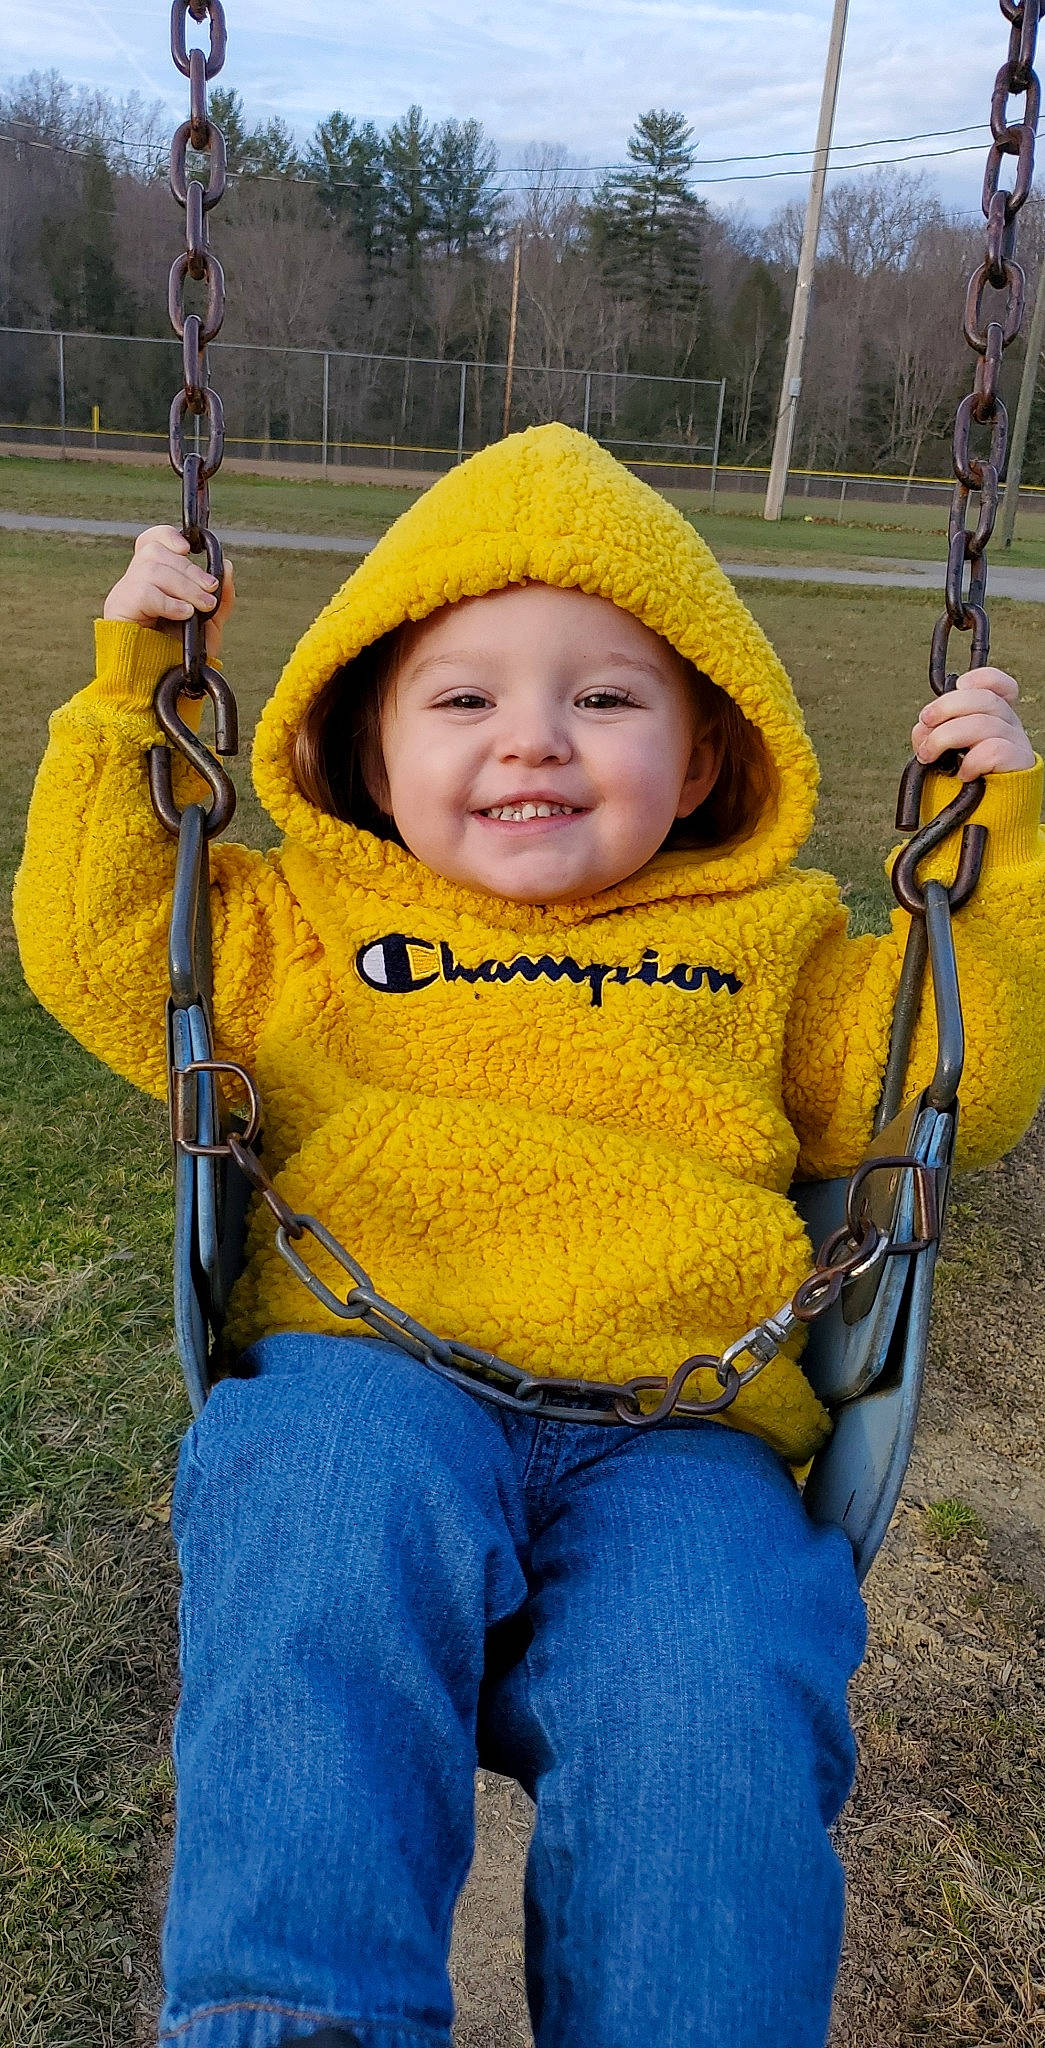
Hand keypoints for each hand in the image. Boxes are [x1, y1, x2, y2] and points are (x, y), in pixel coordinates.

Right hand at [103, 526, 235, 659]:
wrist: (165, 686)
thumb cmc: (182, 656)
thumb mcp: (209, 624)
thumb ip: (221, 596)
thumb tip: (227, 566)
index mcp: (153, 579)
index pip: (151, 542)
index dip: (168, 536)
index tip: (190, 549)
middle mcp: (135, 582)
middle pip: (156, 553)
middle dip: (190, 571)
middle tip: (209, 593)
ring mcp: (124, 594)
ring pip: (152, 569)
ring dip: (183, 587)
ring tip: (199, 609)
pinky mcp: (119, 610)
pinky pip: (143, 591)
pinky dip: (169, 601)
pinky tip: (183, 615)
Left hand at [912, 667, 1035, 778]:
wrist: (980, 826)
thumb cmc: (960, 790)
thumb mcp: (941, 757)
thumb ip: (932, 735)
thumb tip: (923, 726)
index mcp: (992, 718)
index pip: (998, 686)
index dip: (981, 678)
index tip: (959, 685)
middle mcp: (1008, 726)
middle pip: (984, 699)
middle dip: (946, 706)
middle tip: (925, 722)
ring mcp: (1016, 744)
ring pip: (983, 723)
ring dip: (945, 737)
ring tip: (929, 757)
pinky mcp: (1019, 765)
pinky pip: (993, 750)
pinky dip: (971, 761)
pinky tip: (963, 775)